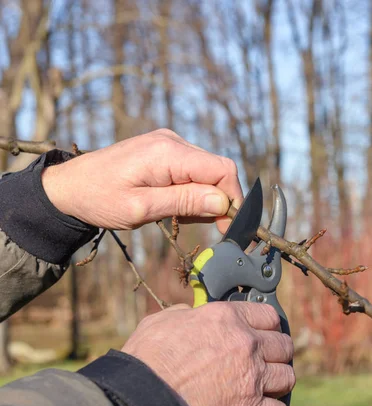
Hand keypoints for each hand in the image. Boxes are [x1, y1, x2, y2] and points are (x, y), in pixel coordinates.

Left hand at [42, 129, 242, 232]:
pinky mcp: (163, 150)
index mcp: (168, 153)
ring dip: (204, 198)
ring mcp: (168, 144)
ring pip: (206, 172)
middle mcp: (172, 141)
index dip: (233, 199)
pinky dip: (192, 191)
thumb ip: (183, 203)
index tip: (228, 227)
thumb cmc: (99, 199)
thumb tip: (222, 203)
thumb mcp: (141, 208)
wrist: (70, 186)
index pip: (222, 169)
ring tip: (179, 217)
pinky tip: (173, 206)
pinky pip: (192, 170)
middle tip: (203, 228)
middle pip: (217, 170)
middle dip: (219, 201)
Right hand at [122, 302, 294, 405]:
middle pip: (284, 346)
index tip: (262, 335)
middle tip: (264, 362)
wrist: (142, 398)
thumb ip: (185, 314)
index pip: (269, 316)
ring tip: (264, 389)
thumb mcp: (162, 320)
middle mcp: (246, 343)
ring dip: (277, 384)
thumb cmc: (146, 358)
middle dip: (277, 354)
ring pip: (287, 378)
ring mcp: (251, 377)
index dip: (266, 326)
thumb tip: (190, 314)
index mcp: (226, 317)